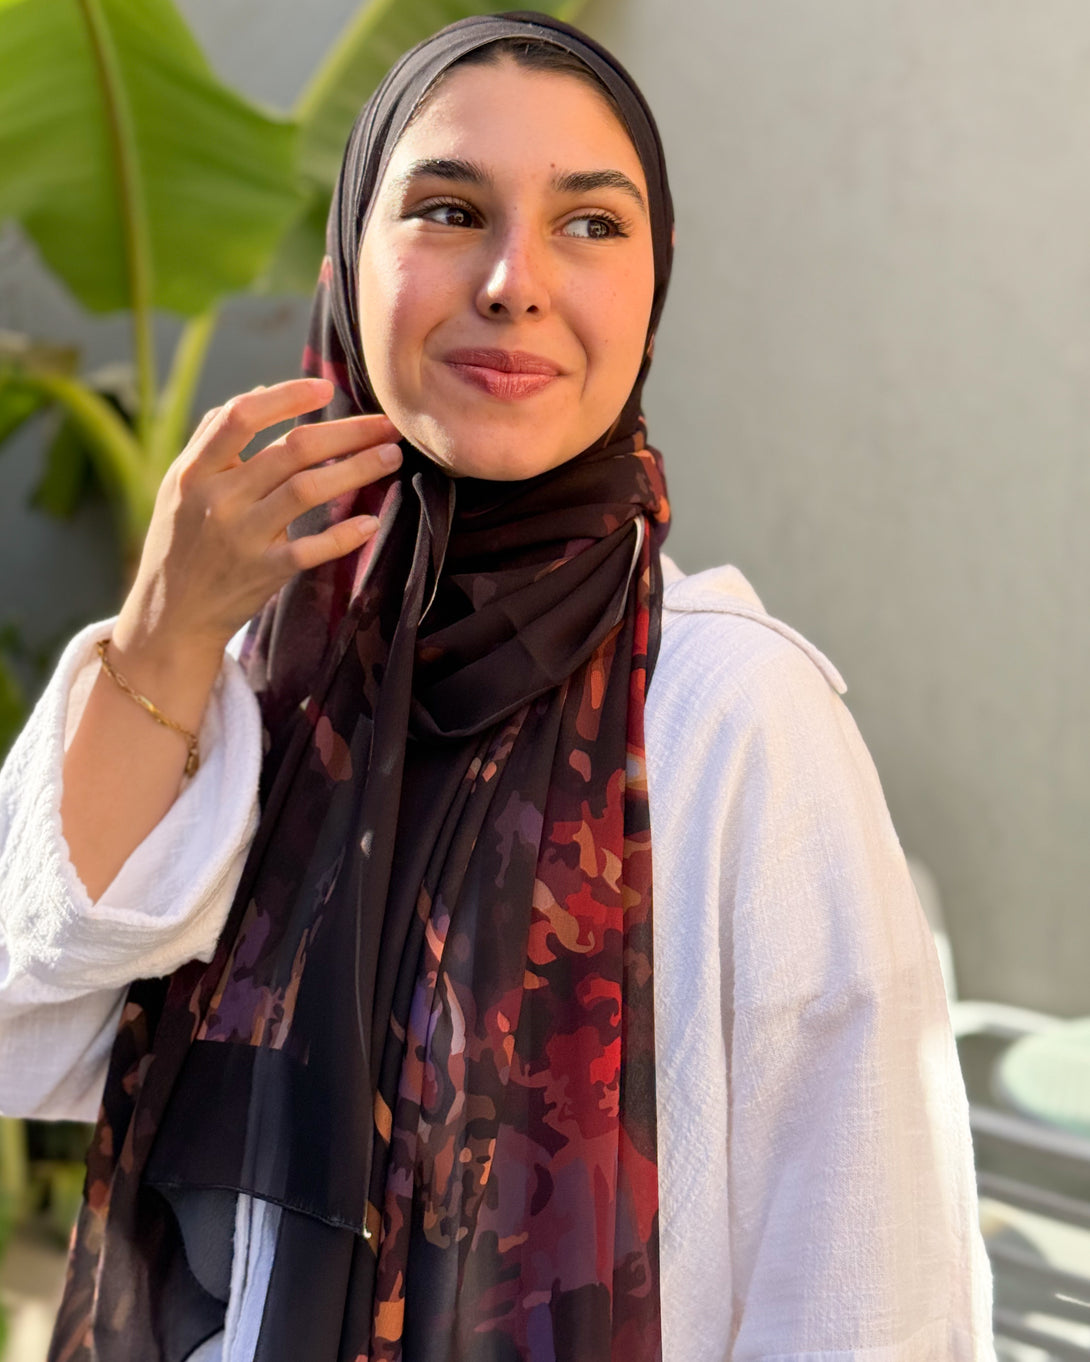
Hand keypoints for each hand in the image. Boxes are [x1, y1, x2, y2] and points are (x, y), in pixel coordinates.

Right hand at [113, 378, 400, 668]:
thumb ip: (212, 438)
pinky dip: (344, 534)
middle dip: (346, 432)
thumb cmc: (182, 541)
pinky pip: (312, 548)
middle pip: (290, 450)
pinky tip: (372, 520)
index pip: (241, 416)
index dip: (286, 397)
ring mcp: (241, 538)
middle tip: (387, 424)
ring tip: (390, 457)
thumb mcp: (178, 486)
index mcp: (194, 470)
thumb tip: (260, 389)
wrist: (170, 616)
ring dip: (357, 470)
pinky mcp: (263, 573)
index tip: (326, 387)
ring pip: (307, 490)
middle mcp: (217, 499)